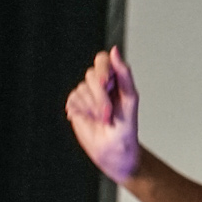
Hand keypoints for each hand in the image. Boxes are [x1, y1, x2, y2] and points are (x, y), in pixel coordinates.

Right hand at [65, 48, 141, 184]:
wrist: (114, 151)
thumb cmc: (126, 127)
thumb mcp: (130, 98)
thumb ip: (123, 73)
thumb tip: (114, 50)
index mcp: (115, 79)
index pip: (102, 60)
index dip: (102, 69)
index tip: (106, 82)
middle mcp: (99, 84)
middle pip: (90, 75)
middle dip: (99, 96)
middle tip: (107, 114)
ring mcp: (85, 94)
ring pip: (81, 89)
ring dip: (92, 108)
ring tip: (102, 120)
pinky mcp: (75, 105)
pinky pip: (72, 100)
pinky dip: (81, 112)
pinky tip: (89, 120)